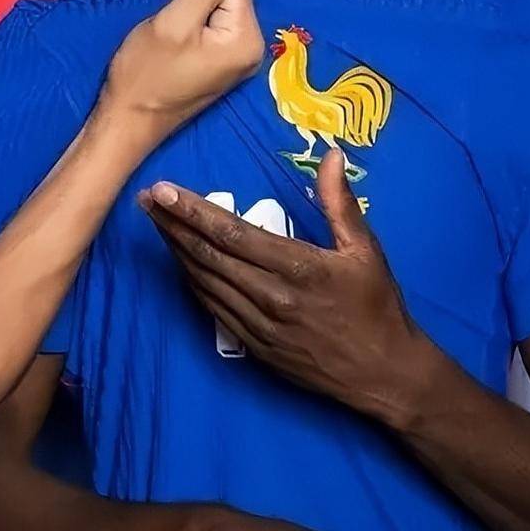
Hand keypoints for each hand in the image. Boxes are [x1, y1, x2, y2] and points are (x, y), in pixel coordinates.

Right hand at [103, 0, 262, 146]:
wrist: (129, 120)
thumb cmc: (146, 74)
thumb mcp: (173, 22)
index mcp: (247, 38)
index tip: (179, 5)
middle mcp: (253, 49)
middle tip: (171, 23)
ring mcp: (239, 59)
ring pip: (219, 9)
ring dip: (193, 12)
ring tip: (171, 34)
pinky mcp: (223, 63)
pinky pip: (213, 27)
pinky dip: (193, 26)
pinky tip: (176, 44)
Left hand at [142, 150, 429, 424]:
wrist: (384, 374)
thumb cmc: (377, 307)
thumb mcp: (365, 250)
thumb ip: (340, 202)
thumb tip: (332, 156)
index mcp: (297, 268)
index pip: (231, 233)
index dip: (192, 211)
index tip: (164, 190)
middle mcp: (271, 296)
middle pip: (208, 255)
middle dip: (172, 225)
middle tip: (145, 201)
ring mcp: (259, 325)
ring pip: (205, 282)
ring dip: (177, 252)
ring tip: (157, 225)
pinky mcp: (254, 347)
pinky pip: (213, 309)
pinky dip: (192, 284)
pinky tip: (181, 265)